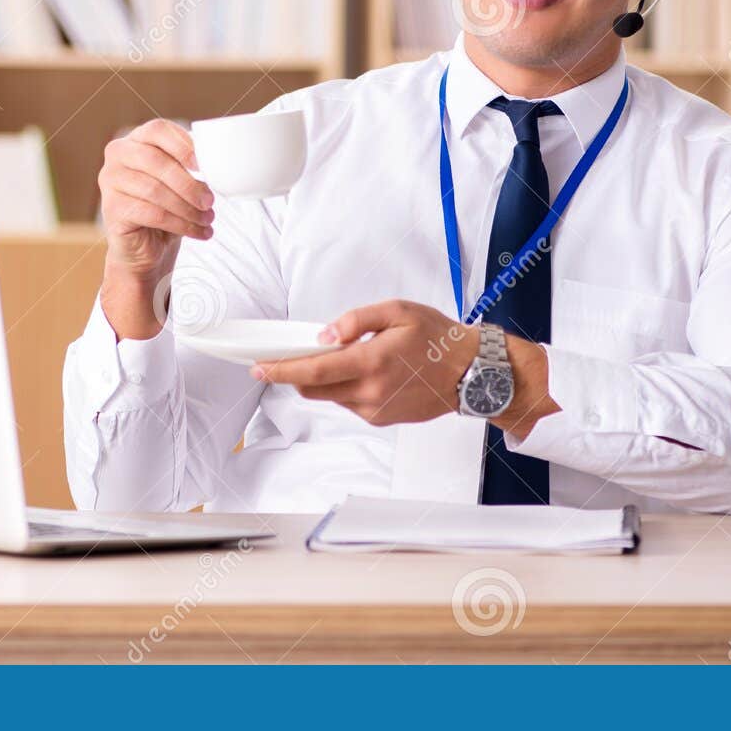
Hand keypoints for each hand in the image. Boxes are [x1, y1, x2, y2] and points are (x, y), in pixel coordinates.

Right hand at [96, 119, 214, 338]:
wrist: (144, 249)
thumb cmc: (166, 208)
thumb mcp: (180, 183)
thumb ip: (190, 167)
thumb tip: (218, 165)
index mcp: (135, 140)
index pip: (158, 129)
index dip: (184, 145)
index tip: (204, 166)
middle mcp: (118, 156)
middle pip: (156, 160)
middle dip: (189, 183)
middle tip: (210, 201)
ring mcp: (110, 181)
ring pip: (155, 190)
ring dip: (188, 208)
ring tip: (208, 219)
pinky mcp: (112, 209)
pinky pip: (152, 213)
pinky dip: (180, 224)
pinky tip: (198, 232)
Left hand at [251, 300, 481, 426]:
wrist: (472, 373)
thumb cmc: (438, 338)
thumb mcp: (397, 311)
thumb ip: (356, 320)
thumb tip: (325, 336)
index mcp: (370, 362)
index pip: (312, 372)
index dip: (280, 370)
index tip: (258, 366)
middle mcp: (369, 392)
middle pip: (313, 390)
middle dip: (297, 375)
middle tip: (290, 357)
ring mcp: (375, 409)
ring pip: (331, 397)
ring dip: (325, 380)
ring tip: (345, 357)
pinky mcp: (382, 418)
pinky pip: (350, 404)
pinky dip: (346, 388)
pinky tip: (367, 372)